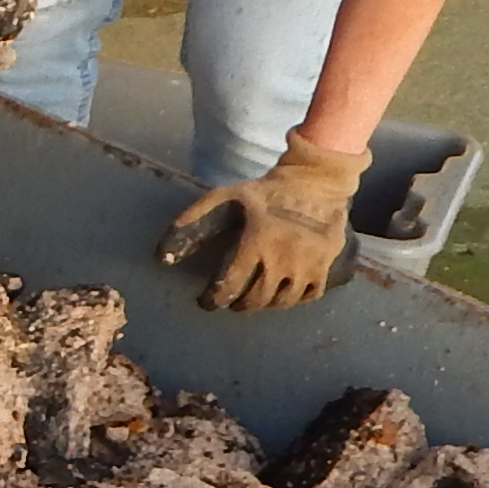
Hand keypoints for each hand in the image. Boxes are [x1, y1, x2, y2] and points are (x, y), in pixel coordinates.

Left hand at [160, 138, 367, 311]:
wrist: (314, 183)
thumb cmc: (266, 192)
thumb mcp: (226, 197)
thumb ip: (193, 221)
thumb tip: (163, 256)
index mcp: (256, 243)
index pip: (230, 285)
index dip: (214, 299)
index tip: (206, 301)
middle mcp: (282, 259)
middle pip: (256, 298)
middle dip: (239, 304)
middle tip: (231, 300)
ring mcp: (306, 266)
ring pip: (281, 302)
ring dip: (264, 304)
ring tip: (255, 297)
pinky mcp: (325, 267)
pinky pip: (307, 296)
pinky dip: (292, 299)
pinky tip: (282, 291)